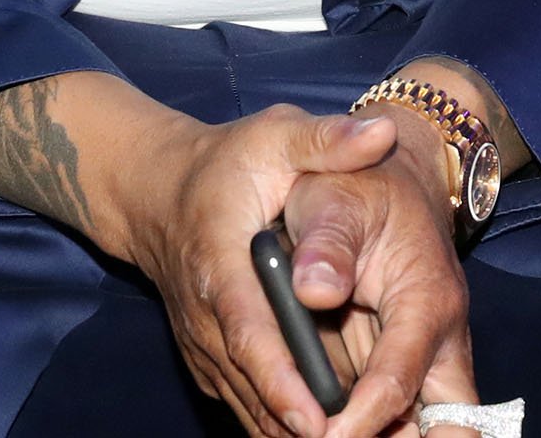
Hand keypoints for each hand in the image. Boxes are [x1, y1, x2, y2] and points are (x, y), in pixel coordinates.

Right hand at [103, 106, 474, 437]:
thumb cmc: (227, 163)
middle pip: (251, 384)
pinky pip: (246, 403)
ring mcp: (205, 345)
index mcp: (222, 265)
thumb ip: (326, 140)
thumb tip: (380, 133)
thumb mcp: (275, 135)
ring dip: (290, 433)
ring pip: (248, 405)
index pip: (249, 331)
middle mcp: (207, 318)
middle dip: (296, 424)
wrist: (160, 191)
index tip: (313, 418)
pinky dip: (280, 427)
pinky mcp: (212, 360)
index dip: (280, 378)